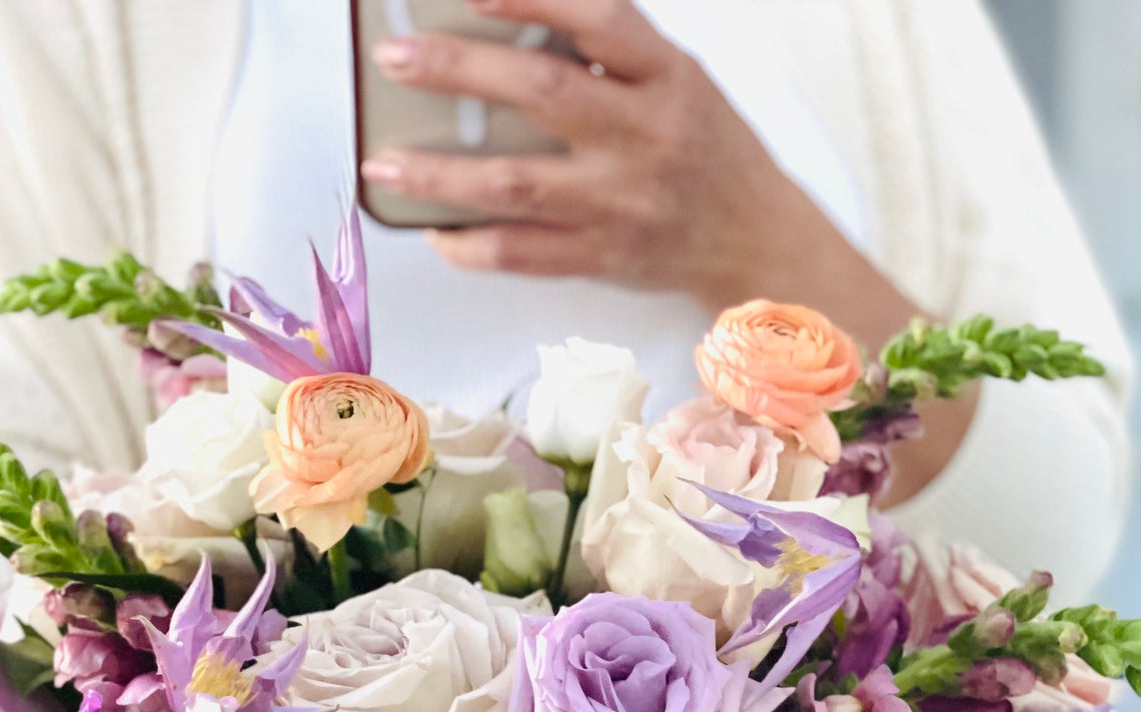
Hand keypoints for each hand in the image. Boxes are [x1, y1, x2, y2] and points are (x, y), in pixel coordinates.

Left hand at [363, 0, 823, 309]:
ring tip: (385, 166)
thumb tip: (508, 28)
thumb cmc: (705, 149)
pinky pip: (523, 255)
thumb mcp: (677, 80)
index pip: (600, 18)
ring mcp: (621, 204)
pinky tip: (435, 232)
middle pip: (542, 94)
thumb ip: (611, 54)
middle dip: (459, 71)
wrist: (754, 239)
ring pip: (517, 186)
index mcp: (668, 77)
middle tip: (396, 59)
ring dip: (441, 176)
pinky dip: (472, 245)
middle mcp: (645, 137)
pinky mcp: (604, 258)